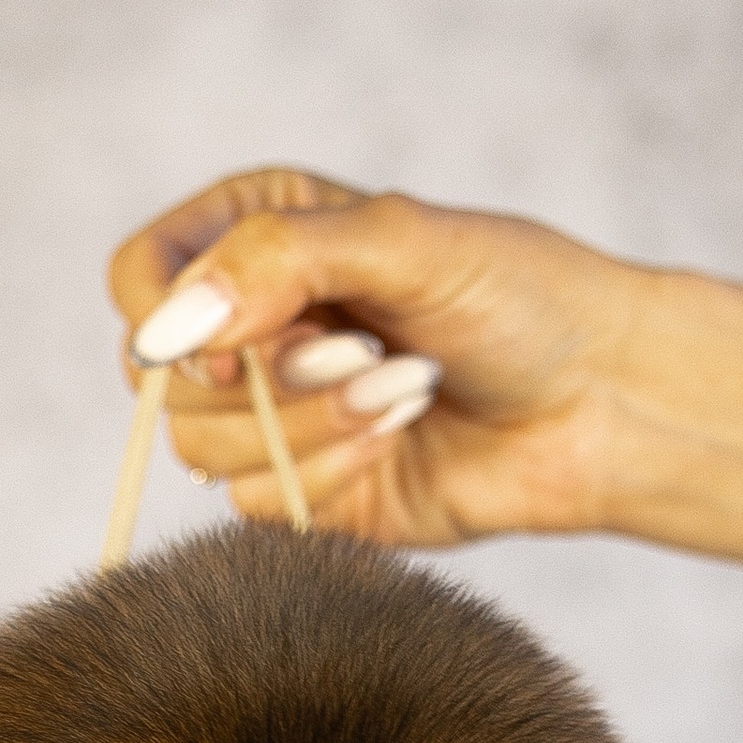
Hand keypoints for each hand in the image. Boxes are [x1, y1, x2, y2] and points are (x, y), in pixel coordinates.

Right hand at [106, 168, 662, 549]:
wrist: (602, 401)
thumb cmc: (519, 297)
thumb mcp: (401, 240)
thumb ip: (277, 260)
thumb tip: (170, 328)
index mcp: (256, 238)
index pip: (140, 279)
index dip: (172, 320)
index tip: (244, 339)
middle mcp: (249, 326)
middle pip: (162, 378)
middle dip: (273, 376)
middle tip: (367, 352)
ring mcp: (270, 416)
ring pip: (203, 449)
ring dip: (314, 424)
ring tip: (404, 391)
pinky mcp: (301, 491)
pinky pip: (254, 504)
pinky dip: (328, 475)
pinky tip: (399, 441)